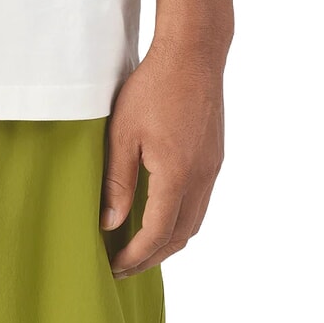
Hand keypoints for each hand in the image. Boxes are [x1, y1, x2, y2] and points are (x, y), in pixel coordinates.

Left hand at [100, 38, 224, 277]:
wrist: (193, 55)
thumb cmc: (154, 88)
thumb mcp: (123, 134)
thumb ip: (117, 181)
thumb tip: (110, 222)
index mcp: (177, 177)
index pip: (156, 234)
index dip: (135, 257)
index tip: (114, 267)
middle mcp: (201, 179)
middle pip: (180, 236)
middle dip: (152, 257)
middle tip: (124, 267)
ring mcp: (212, 169)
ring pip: (194, 222)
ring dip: (168, 241)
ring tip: (140, 247)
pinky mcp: (214, 157)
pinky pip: (200, 202)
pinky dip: (180, 219)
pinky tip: (161, 213)